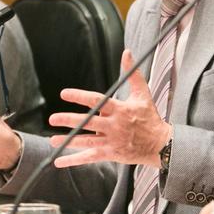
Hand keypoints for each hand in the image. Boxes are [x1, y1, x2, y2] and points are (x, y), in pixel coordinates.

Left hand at [48, 50, 170, 168]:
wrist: (161, 144)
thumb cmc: (150, 117)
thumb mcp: (143, 94)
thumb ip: (132, 74)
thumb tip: (127, 52)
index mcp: (120, 109)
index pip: (97, 101)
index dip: (79, 96)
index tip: (64, 94)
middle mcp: (115, 125)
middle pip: (88, 122)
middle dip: (69, 120)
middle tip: (53, 118)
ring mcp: (113, 141)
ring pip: (87, 140)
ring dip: (69, 141)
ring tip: (53, 140)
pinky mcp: (112, 154)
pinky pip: (90, 157)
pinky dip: (75, 160)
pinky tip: (60, 161)